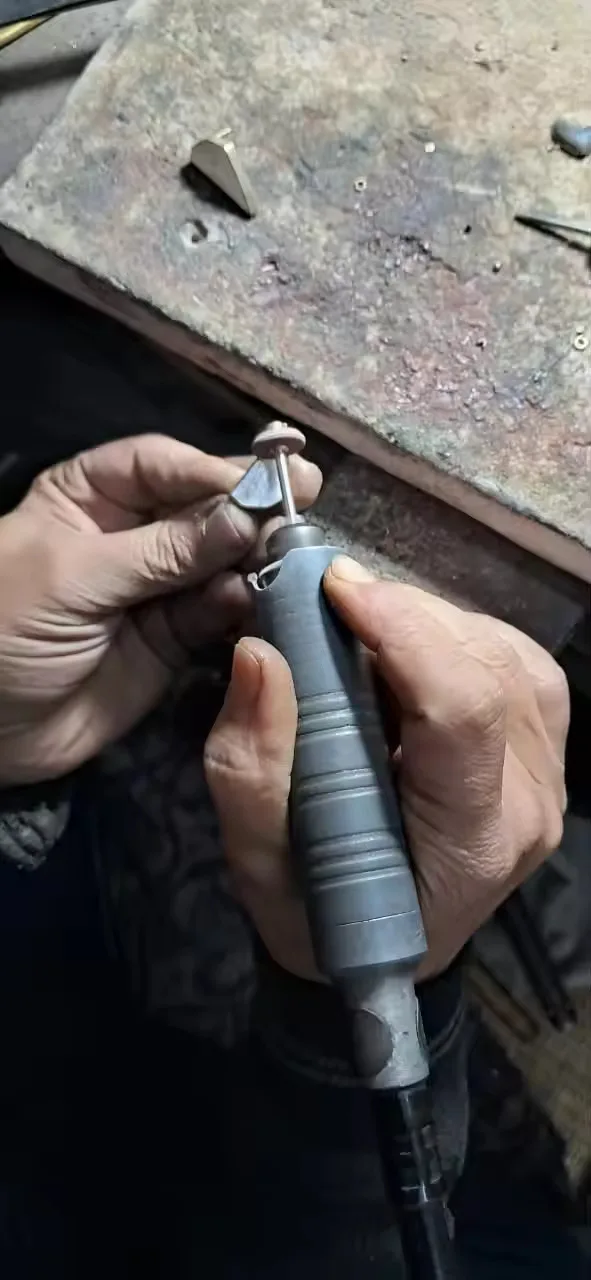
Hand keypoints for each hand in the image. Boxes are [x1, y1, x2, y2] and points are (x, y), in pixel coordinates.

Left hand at [0, 434, 319, 784]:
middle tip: (306, 498)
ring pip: (218, 561)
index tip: (267, 480)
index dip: (212, 469)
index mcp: (90, 496)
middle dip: (248, 506)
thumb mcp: (76, 575)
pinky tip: (264, 598)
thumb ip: (163, 551)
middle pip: (201, 508)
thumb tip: (244, 518)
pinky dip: (243, 607)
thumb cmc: (5, 629)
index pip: (162, 464)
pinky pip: (218, 614)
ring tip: (292, 555)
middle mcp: (129, 534)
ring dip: (254, 557)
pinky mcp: (173, 641)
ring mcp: (154, 589)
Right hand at [205, 557, 568, 980]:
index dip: (405, 632)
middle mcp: (530, 804)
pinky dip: (452, 635)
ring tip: (359, 630)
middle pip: (486, 667)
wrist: (374, 947)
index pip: (465, 712)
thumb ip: (252, 769)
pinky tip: (405, 651)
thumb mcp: (257, 864)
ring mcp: (548, 774)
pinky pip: (513, 660)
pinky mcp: (544, 746)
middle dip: (403, 616)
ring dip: (426, 622)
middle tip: (325, 606)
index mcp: (470, 843)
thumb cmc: (315, 914)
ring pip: (505, 652)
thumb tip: (260, 652)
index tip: (333, 590)